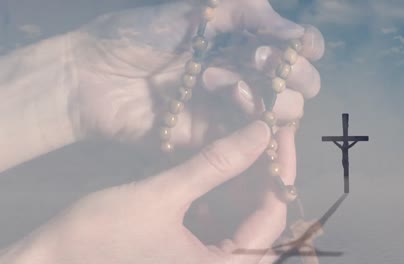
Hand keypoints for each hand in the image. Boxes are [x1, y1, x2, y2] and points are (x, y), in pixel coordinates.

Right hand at [1, 121, 299, 263]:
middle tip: (260, 139)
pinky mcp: (193, 259)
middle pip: (262, 224)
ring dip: (244, 189)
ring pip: (244, 226)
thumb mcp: (162, 194)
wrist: (54, 259)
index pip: (272, 221)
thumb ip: (215, 164)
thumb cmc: (101, 233)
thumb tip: (261, 133)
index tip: (277, 135)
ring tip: (242, 150)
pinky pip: (224, 231)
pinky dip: (224, 203)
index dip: (278, 174)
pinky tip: (217, 177)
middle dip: (262, 180)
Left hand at [68, 0, 323, 148]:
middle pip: (298, 83)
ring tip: (217, 78)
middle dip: (290, 71)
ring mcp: (232, 108)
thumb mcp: (192, 11)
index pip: (294, 48)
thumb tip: (291, 28)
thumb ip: (243, 11)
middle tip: (261, 56)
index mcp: (241, 42)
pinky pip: (252, 136)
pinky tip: (229, 96)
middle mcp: (245, 75)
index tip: (299, 43)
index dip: (306, 46)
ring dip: (265, 92)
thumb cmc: (138, 36)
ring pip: (283, 111)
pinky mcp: (216, 137)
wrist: (94, 77)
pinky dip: (252, 118)